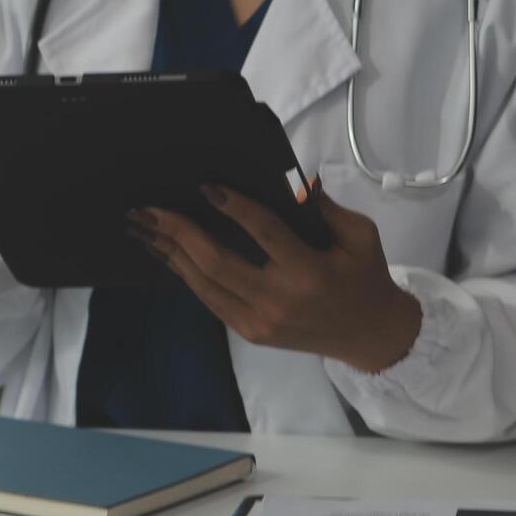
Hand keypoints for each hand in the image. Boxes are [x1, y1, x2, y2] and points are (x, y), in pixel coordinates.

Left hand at [129, 183, 422, 372]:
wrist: (369, 335)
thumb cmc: (365, 277)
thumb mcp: (361, 236)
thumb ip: (327, 207)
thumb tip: (299, 181)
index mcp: (309, 272)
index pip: (265, 234)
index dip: (235, 209)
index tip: (207, 187)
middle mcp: (279, 300)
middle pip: (218, 263)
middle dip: (179, 233)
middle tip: (150, 209)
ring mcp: (260, 322)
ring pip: (205, 285)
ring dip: (172, 254)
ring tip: (145, 229)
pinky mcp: (251, 333)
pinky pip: (211, 301)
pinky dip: (187, 275)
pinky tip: (170, 254)